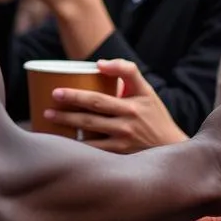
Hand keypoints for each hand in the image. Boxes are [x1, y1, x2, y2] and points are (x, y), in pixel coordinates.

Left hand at [44, 59, 187, 152]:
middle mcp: (128, 122)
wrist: (172, 147)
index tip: (57, 90)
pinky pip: (94, 150)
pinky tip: (61, 140)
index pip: (101, 96)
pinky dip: (76, 145)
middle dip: (67, 107)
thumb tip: (98, 64)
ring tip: (48, 117)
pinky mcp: (120, 155)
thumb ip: (127, 71)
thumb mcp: (147, 90)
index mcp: (133, 104)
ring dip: (67, 124)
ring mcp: (123, 140)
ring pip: (89, 132)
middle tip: (50, 101)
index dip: (79, 93)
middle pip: (91, 113)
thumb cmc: (154, 115)